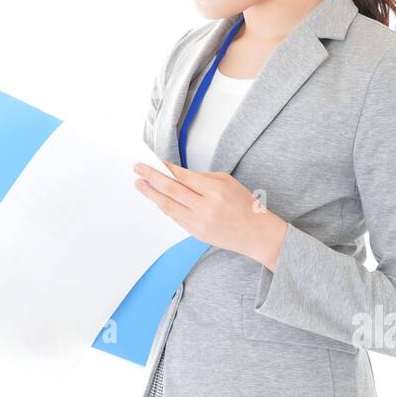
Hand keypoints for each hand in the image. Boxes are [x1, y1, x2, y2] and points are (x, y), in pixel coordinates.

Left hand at [132, 160, 289, 269]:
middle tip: (138, 169)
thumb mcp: (228, 182)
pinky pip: (175, 218)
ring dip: (152, 194)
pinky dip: (165, 207)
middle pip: (172, 190)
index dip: (166, 168)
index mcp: (215, 190)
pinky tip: (157, 199)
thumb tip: (178, 174)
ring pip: (169, 206)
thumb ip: (202, 178)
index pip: (183, 176)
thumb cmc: (245, 205)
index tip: (153, 162)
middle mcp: (206, 207)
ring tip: (140, 184)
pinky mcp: (196, 233)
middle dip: (152, 178)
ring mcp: (199, 223)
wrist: (257, 234)